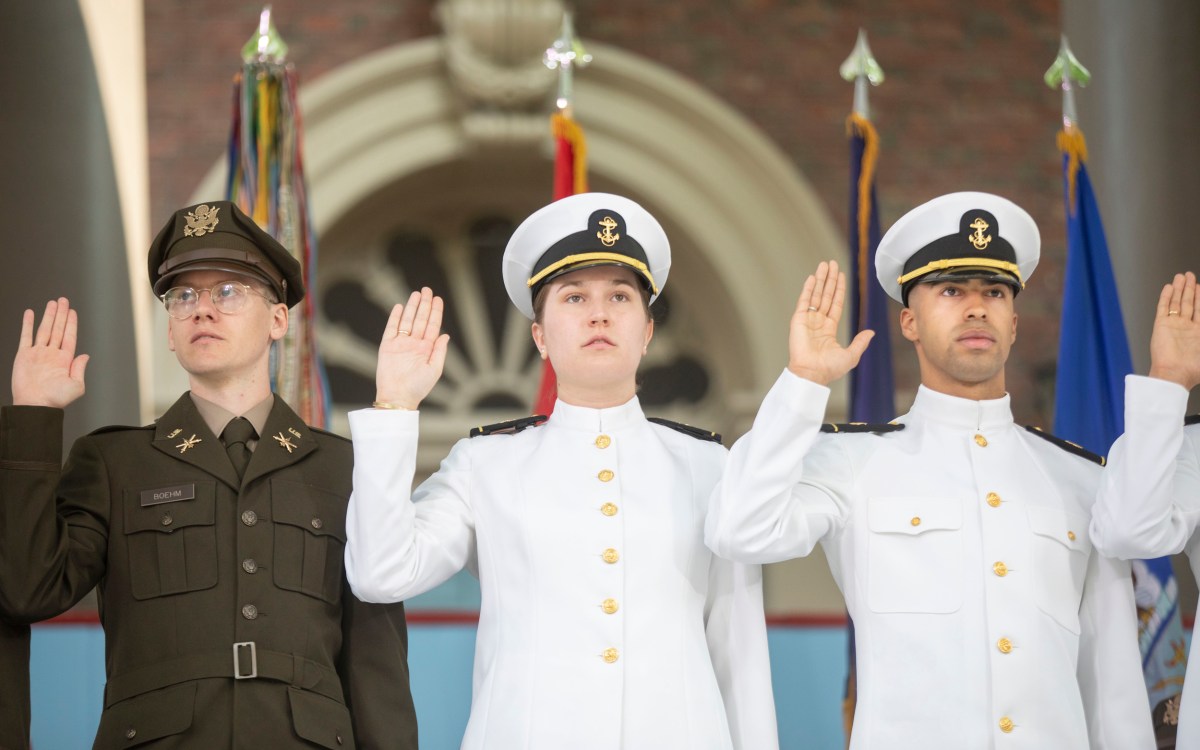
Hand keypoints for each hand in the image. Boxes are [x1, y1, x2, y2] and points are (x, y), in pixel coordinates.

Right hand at [12, 298, 89, 407]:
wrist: (35, 405)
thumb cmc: (55, 399)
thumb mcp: (76, 385)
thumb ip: (80, 369)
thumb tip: (85, 356)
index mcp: (65, 360)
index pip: (69, 336)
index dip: (71, 323)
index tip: (72, 311)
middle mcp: (51, 354)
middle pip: (58, 329)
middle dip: (61, 314)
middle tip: (63, 300)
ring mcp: (37, 353)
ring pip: (44, 329)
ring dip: (48, 316)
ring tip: (52, 303)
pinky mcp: (24, 355)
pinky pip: (26, 336)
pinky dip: (27, 324)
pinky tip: (30, 313)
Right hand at [374, 287, 450, 409]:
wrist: (398, 397)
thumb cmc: (418, 387)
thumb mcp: (434, 369)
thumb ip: (440, 351)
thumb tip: (446, 335)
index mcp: (427, 349)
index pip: (433, 326)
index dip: (435, 312)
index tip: (438, 299)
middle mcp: (414, 344)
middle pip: (421, 319)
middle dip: (424, 304)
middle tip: (427, 290)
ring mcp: (401, 344)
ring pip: (407, 321)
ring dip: (412, 307)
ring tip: (416, 294)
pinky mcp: (387, 346)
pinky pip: (392, 328)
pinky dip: (395, 317)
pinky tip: (400, 307)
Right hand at [786, 260, 873, 385]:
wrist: (812, 373)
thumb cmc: (829, 368)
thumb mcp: (851, 355)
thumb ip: (860, 342)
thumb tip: (871, 332)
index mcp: (828, 329)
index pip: (835, 303)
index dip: (838, 289)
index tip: (841, 275)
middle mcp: (818, 322)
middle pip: (825, 295)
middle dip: (829, 279)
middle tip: (832, 263)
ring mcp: (807, 320)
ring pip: (816, 295)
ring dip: (820, 279)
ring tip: (824, 265)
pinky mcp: (798, 320)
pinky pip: (804, 301)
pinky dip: (808, 289)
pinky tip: (812, 277)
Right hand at [1148, 271, 1199, 389]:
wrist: (1174, 374)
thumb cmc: (1193, 369)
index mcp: (1198, 334)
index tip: (1199, 286)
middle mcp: (1185, 328)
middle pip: (1188, 303)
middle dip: (1189, 289)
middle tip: (1189, 276)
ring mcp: (1173, 326)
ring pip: (1177, 303)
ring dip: (1179, 289)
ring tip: (1180, 276)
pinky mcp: (1161, 325)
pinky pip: (1164, 307)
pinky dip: (1166, 297)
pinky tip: (1168, 287)